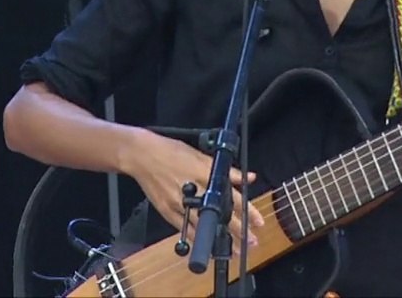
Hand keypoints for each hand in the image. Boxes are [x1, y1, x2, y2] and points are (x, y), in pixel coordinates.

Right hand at [125, 131, 265, 246]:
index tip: (258, 222)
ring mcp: (180, 203)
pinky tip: (207, 248)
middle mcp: (195, 191)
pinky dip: (197, 239)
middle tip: (252, 242)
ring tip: (234, 251)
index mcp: (205, 175)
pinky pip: (185, 229)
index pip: (232, 196)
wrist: (142, 155)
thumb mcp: (202, 156)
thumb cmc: (171, 151)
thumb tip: (247, 177)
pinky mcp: (167, 210)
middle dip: (238, 230)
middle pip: (221, 214)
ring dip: (220, 239)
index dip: (247, 210)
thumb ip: (226, 170)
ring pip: (205, 226)